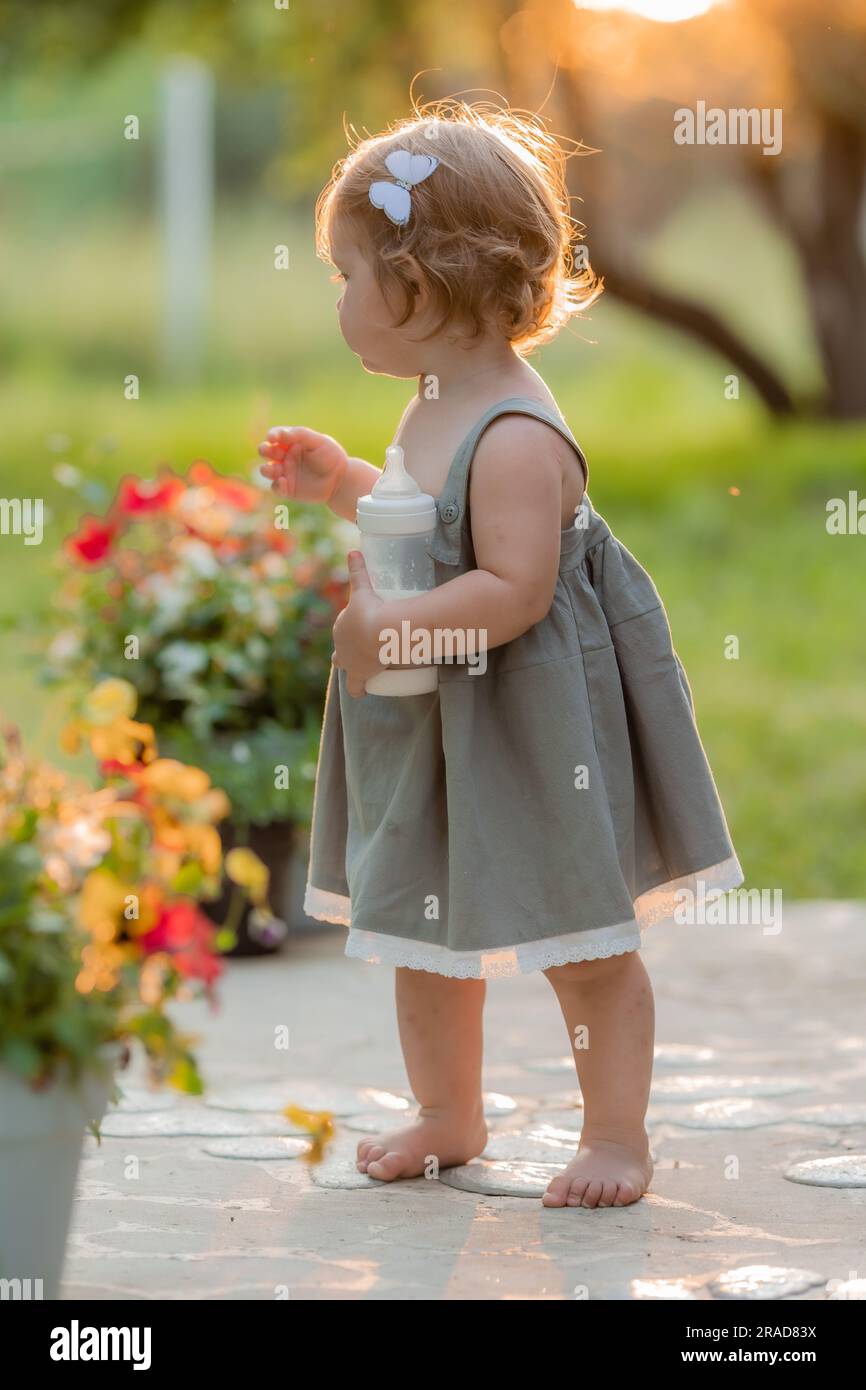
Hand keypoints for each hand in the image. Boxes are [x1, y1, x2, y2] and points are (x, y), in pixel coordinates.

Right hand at [258, 426, 348, 504]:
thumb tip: (279, 433)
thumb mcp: (318, 441)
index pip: (275, 436)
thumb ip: (299, 435)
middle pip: (266, 451)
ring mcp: (285, 473)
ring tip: (274, 469)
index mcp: (291, 442)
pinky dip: (277, 485)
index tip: (273, 438)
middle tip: (268, 451)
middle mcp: (285, 456)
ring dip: (266, 469)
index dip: (272, 436)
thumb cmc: (331, 457)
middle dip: (264, 450)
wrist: (341, 480)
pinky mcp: (288, 489)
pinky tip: (283, 482)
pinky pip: (276, 487)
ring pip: (267, 470)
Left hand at [332, 551, 387, 697]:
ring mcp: (349, 663)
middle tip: (364, 651)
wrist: (381, 632)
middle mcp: (341, 647)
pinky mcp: (359, 675)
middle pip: (340, 652)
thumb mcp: (363, 589)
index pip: (343, 631)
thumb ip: (358, 570)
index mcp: (341, 628)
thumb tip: (353, 549)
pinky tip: (362, 692)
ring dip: (352, 673)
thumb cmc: (372, 610)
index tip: (365, 630)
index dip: (352, 631)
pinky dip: (358, 690)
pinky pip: (356, 688)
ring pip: (345, 671)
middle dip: (347, 652)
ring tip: (363, 673)